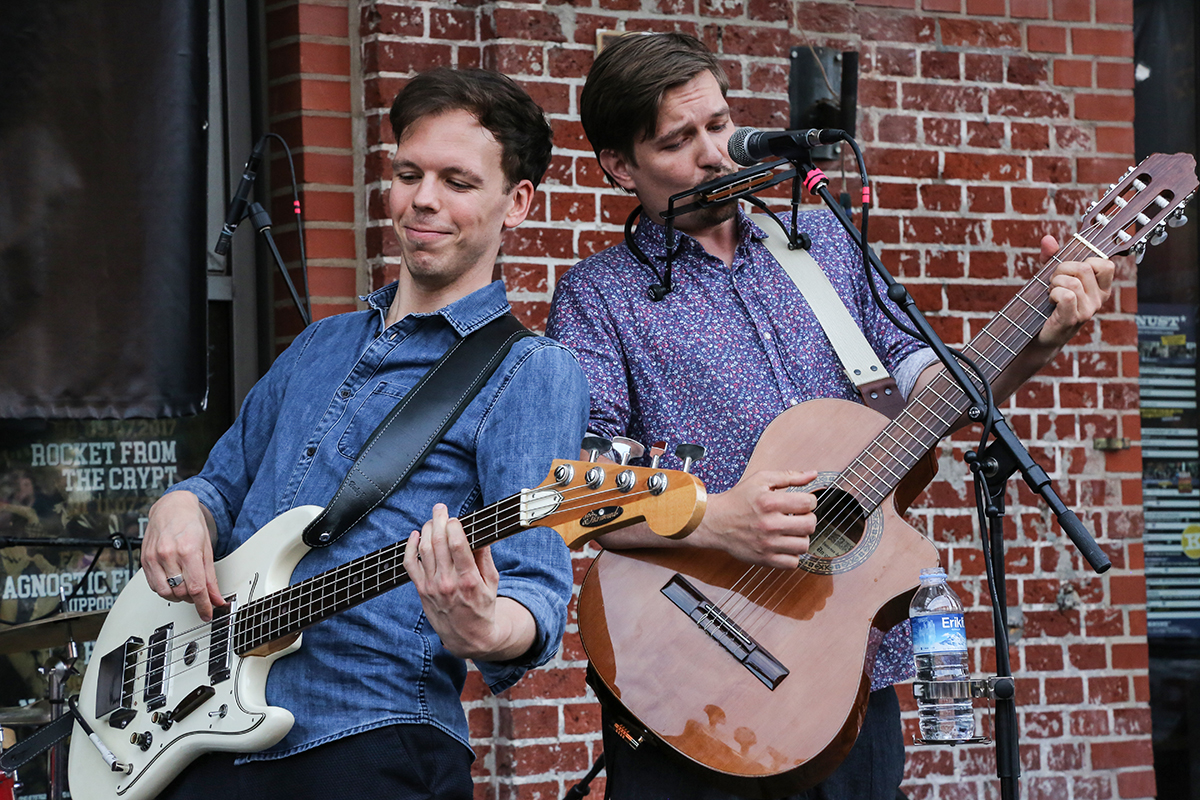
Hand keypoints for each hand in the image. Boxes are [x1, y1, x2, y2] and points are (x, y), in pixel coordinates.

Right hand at [141, 491, 223, 620]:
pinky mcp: (144, 561)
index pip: (196, 588)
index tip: (208, 613)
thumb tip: (216, 598)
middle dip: (192, 598)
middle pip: (180, 592)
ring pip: (165, 593)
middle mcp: (168, 555)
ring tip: (186, 587)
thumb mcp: (207, 549)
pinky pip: (153, 586)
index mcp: (187, 550)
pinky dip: (165, 589)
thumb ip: (210, 577)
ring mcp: (153, 558)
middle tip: (199, 595)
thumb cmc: (191, 524)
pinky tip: (173, 582)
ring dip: (178, 596)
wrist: (172, 507)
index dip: (204, 605)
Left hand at [405, 503, 533, 660]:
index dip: (454, 526)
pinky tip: (415, 536)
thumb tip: (480, 534)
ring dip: (426, 530)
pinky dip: (410, 547)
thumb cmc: (483, 607)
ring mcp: (432, 587)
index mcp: (468, 580)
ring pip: (424, 550)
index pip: (457, 545)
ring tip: (432, 520)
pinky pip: (410, 564)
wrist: (468, 637)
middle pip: (439, 543)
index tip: (455, 517)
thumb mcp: (492, 582)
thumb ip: (485, 557)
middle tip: (440, 508)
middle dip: (439, 520)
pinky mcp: (421, 590)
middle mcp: (447, 583)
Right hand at [689, 470, 818, 568]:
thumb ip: (789, 476)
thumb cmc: (738, 499)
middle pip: (810, 525)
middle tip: (798, 517)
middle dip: (807, 519)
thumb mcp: (761, 480)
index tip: (801, 503)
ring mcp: (767, 544)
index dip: (809, 501)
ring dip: (800, 538)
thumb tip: (813, 474)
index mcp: (770, 502)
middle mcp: (769, 524)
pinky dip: (791, 555)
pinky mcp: (764, 559)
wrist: (714, 522)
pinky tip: (783, 545)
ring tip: (790, 532)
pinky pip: (793, 563)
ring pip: (804, 545)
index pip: (809, 503)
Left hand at [1036, 235, 1113, 348]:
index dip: (1086, 260)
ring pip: (1073, 281)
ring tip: (1051, 292)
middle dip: (1061, 269)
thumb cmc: (1049, 304)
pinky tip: (1050, 300)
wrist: (1040, 335)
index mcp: (1100, 288)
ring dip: (1054, 283)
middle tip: (1053, 281)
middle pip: (1083, 268)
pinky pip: (1067, 295)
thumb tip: (1048, 239)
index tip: (1072, 269)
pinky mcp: (1074, 318)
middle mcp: (1099, 299)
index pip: (1106, 264)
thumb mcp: (1053, 276)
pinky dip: (1053, 293)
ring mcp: (1089, 310)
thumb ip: (1052, 256)